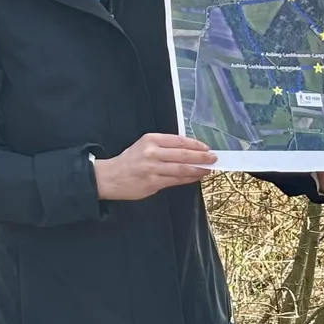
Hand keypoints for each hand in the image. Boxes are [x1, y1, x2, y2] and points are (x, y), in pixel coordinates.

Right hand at [92, 133, 216, 201]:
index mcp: (151, 140)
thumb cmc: (129, 161)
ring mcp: (153, 169)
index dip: (196, 145)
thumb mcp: (144, 145)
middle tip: (213, 158)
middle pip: (183, 154)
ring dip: (198, 169)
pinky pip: (175, 180)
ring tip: (208, 169)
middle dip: (202, 157)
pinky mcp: (153, 183)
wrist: (109, 177)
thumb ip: (164, 146)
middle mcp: (152, 153)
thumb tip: (189, 150)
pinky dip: (188, 178)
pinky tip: (195, 177)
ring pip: (182, 169)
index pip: (179, 141)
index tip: (206, 148)